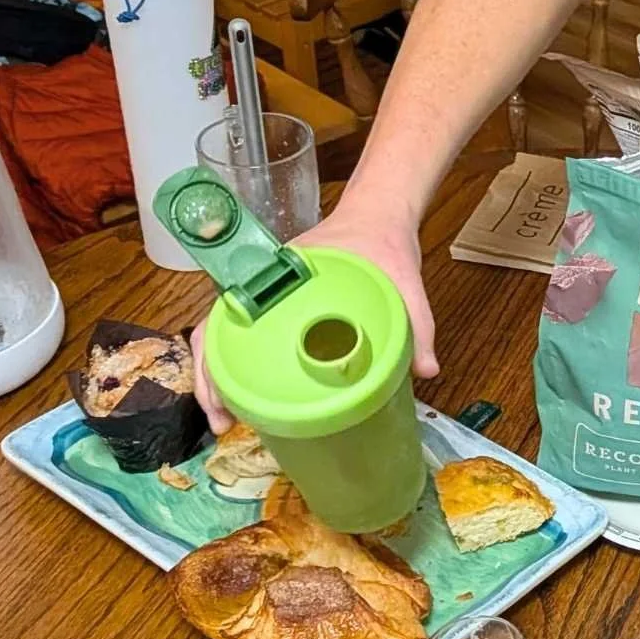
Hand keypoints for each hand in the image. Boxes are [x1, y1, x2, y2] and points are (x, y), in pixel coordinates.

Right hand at [191, 200, 440, 432]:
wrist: (380, 216)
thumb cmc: (383, 243)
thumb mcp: (404, 281)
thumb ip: (419, 323)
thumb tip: (428, 371)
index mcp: (280, 276)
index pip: (225, 317)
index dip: (212, 362)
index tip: (221, 400)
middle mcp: (264, 287)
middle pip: (217, 335)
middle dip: (211, 383)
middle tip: (225, 422)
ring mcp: (269, 297)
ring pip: (229, 338)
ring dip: (222, 378)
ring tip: (231, 419)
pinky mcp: (281, 307)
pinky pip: (253, 336)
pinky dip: (244, 365)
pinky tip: (254, 395)